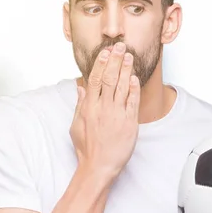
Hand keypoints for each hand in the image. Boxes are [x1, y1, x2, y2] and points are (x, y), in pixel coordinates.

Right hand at [70, 42, 140, 179]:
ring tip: (130, 56)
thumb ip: (80, 104)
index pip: (95, 79)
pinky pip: (133, 102)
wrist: (99, 166)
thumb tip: (79, 86)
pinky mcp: (129, 123)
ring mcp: (117, 115)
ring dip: (126, 70)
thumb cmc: (86, 148)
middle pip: (110, 78)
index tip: (106, 52)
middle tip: (120, 46)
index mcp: (89, 107)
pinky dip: (134, 89)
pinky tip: (135, 78)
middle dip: (115, 60)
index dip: (101, 63)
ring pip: (122, 87)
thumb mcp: (76, 125)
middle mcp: (103, 108)